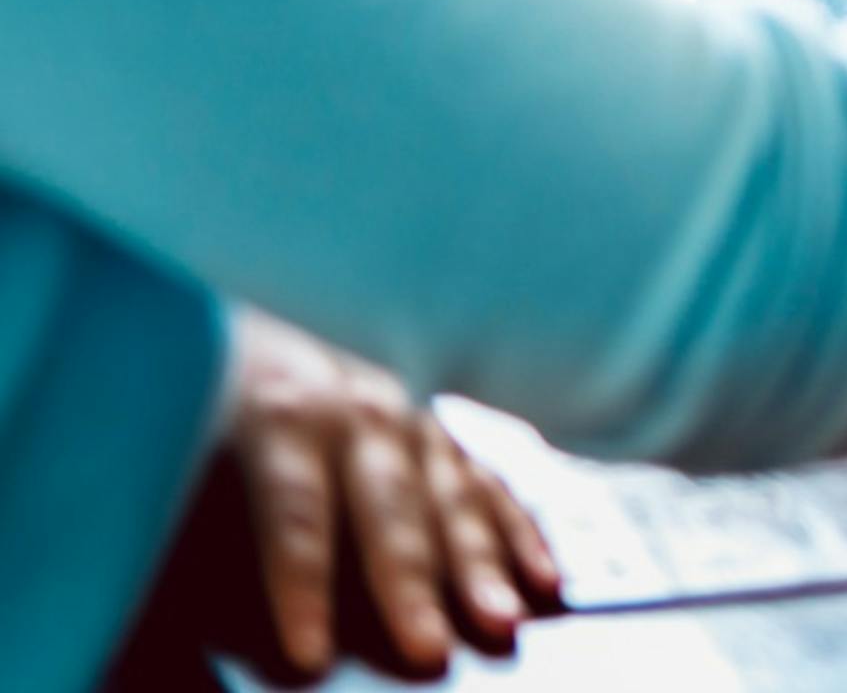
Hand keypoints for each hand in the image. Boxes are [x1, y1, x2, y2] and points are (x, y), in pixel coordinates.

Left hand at [208, 310, 556, 675]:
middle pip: (391, 507)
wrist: (220, 316)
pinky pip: (491, 485)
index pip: (297, 514)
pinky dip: (520, 534)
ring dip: (483, 564)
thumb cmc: (192, 412)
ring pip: (456, 496)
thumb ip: (199, 544)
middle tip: (429, 652)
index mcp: (280, 415)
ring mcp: (412, 416)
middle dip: (413, 584)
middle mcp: (359, 410)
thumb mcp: (176, 466)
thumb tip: (222, 637)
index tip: (308, 654)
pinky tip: (545, 580)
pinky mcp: (441, 432)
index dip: (302, 586)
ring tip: (504, 622)